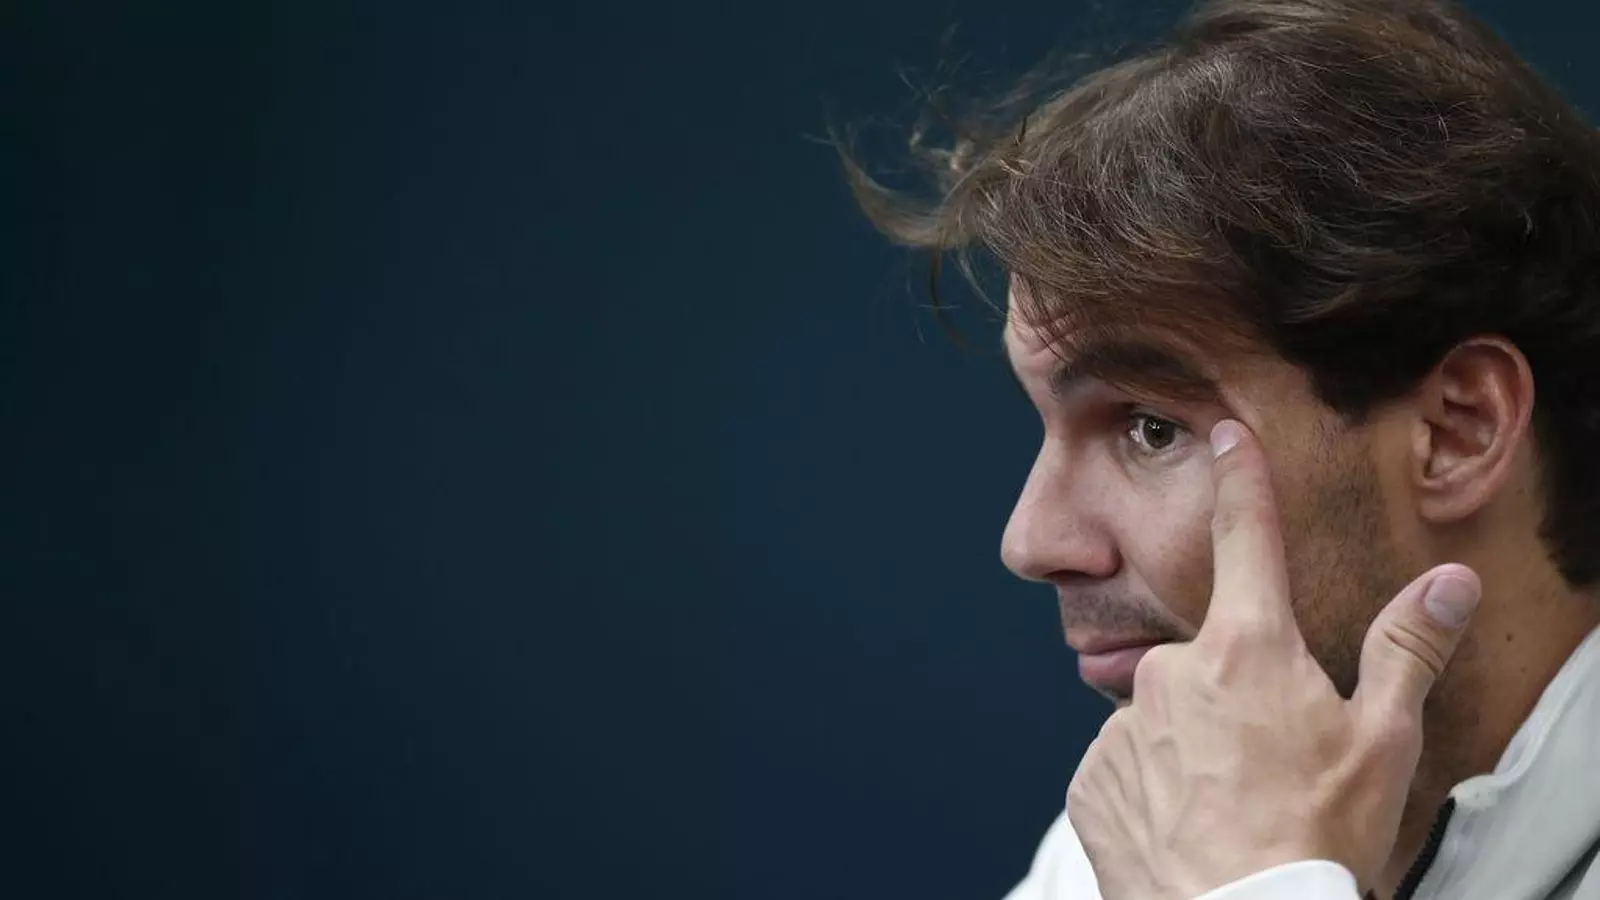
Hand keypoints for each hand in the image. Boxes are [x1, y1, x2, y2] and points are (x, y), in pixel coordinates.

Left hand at [1065, 419, 1481, 899]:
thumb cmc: (1314, 839)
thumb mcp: (1381, 745)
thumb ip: (1407, 652)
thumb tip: (1449, 584)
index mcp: (1249, 650)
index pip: (1247, 537)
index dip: (1240, 478)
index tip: (1225, 434)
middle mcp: (1172, 671)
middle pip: (1208, 658)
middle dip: (1234, 697)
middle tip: (1268, 764)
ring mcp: (1123, 726)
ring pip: (1163, 717)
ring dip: (1191, 748)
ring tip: (1229, 806)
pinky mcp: (1090, 778)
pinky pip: (1126, 765)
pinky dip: (1153, 787)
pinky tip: (1185, 825)